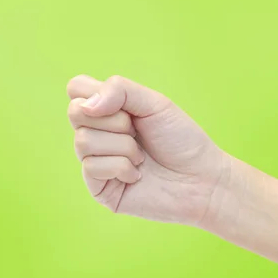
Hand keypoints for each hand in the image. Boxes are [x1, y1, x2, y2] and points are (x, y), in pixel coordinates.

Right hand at [67, 75, 228, 225]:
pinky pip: (91, 168)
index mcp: (108, 110)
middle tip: (138, 132)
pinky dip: (121, 167)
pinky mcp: (99, 189)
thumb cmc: (181, 140)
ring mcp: (95, 161)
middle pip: (75, 112)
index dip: (96, 94)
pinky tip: (137, 176)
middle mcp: (97, 134)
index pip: (76, 88)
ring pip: (83, 141)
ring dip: (122, 147)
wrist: (202, 179)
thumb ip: (119, 90)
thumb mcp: (154, 103)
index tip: (126, 107)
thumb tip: (86, 106)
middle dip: (115, 121)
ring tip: (141, 157)